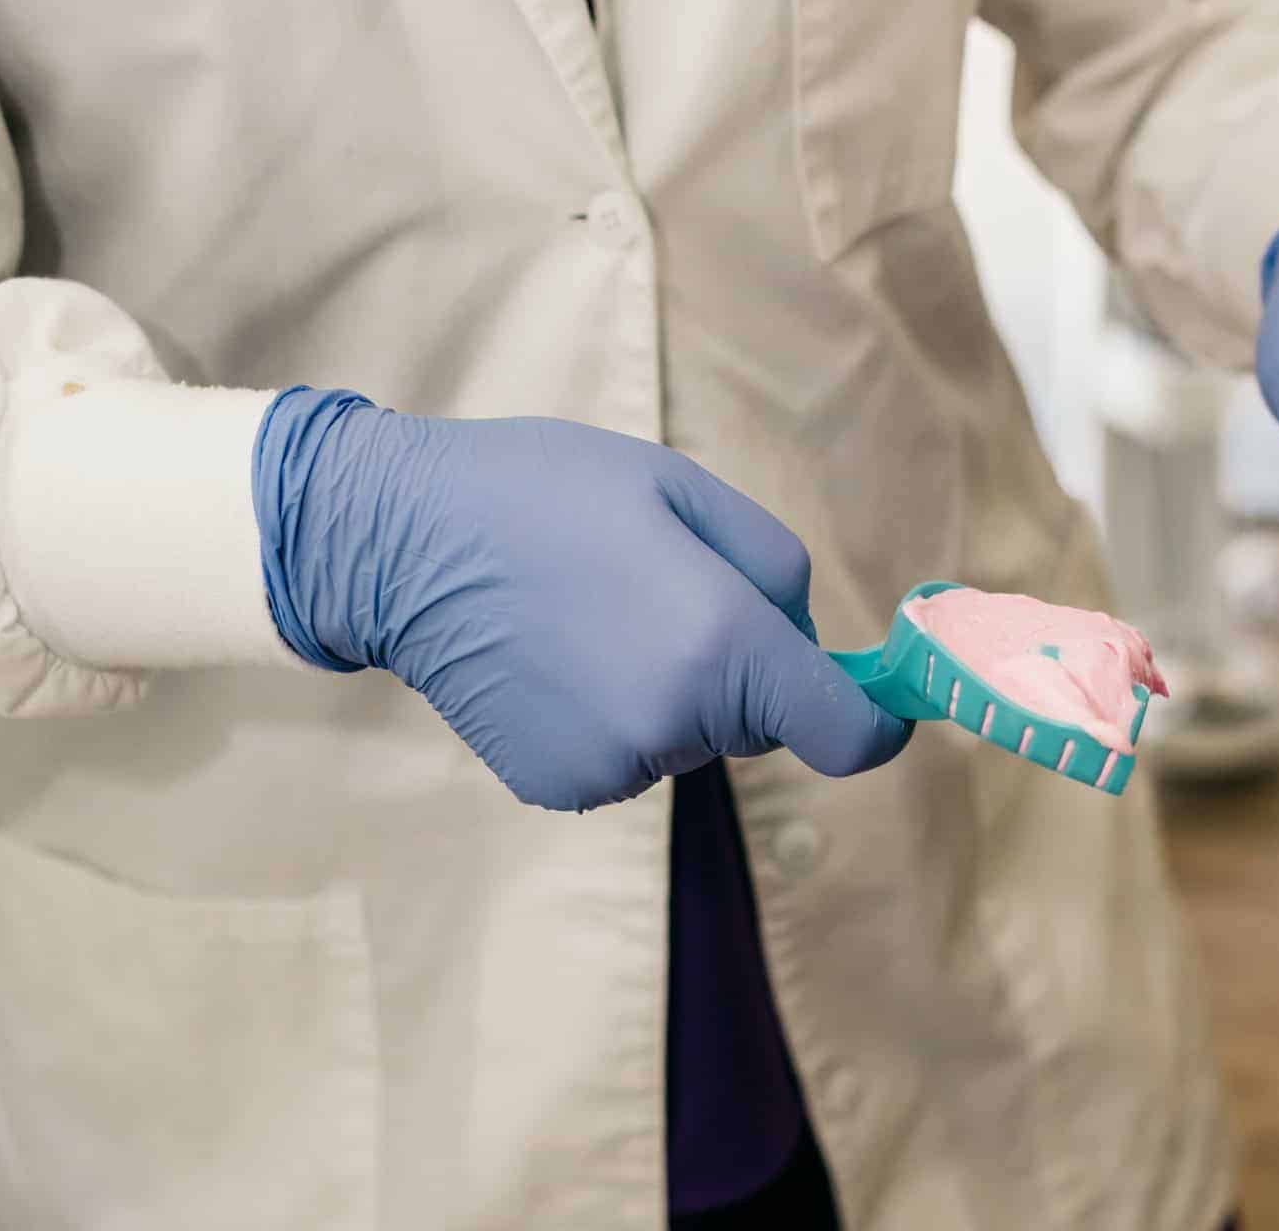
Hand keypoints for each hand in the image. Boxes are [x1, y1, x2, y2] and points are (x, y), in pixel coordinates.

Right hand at [252, 388, 909, 809]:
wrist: (397, 542)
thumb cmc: (546, 493)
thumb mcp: (683, 490)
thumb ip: (776, 572)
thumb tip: (805, 645)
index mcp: (721, 647)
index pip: (845, 737)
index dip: (876, 725)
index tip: (881, 708)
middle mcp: (676, 724)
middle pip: (760, 722)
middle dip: (741, 671)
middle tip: (660, 592)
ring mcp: (615, 767)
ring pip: (690, 737)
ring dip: (669, 692)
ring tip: (589, 617)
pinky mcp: (563, 788)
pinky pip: (629, 757)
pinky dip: (612, 718)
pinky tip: (555, 659)